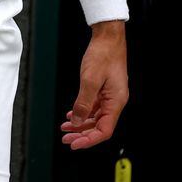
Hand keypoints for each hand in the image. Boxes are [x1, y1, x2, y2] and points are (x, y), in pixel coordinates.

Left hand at [60, 20, 128, 149]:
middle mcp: (115, 101)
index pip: (104, 130)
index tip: (75, 144)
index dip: (89, 140)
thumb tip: (76, 122)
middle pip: (99, 126)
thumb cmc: (103, 54)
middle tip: (66, 138)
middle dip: (82, 134)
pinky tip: (72, 114)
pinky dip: (83, 112)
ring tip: (65, 128)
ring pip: (95, 117)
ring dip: (80, 124)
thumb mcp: (90, 80)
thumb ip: (83, 103)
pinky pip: (94, 107)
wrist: (108, 37)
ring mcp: (110, 95)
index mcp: (116, 101)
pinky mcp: (105, 89)